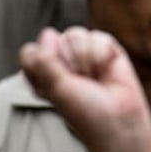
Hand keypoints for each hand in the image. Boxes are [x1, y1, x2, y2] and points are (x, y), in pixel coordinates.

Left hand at [19, 27, 150, 151]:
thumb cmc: (85, 111)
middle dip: (68, 60)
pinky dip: (103, 55)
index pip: (31, 52)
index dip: (43, 63)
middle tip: (79, 81)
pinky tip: (107, 69)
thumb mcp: (55, 87)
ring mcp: (84, 54)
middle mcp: (62, 61)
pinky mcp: (107, 49)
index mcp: (43, 72)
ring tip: (94, 76)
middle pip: (53, 39)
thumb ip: (45, 59)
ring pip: (76, 34)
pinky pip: (98, 37)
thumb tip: (49, 33)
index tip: (56, 84)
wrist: (119, 118)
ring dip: (86, 58)